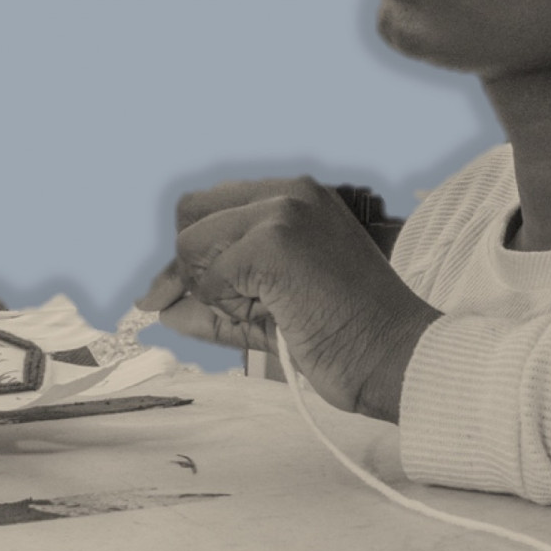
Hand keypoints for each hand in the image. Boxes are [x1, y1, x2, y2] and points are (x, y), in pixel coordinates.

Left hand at [137, 176, 436, 420]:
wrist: (396, 358)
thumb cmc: (344, 337)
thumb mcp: (268, 308)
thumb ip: (213, 299)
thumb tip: (154, 305)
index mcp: (295, 197)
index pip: (209, 205)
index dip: (193, 252)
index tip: (191, 293)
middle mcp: (289, 192)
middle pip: (189, 213)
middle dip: (191, 266)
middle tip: (226, 305)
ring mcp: (282, 212)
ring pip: (191, 243)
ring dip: (211, 289)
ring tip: (262, 310)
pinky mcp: (274, 242)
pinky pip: (211, 276)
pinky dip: (226, 304)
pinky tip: (272, 314)